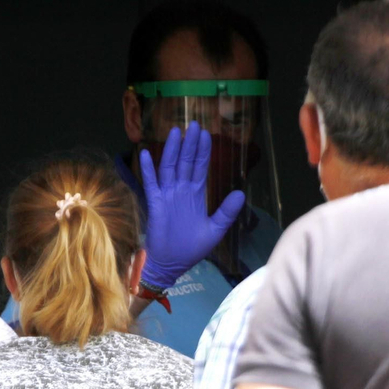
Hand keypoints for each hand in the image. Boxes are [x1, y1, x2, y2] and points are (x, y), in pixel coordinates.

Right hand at [138, 121, 246, 289]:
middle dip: (190, 144)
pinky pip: (151, 183)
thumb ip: (226, 212)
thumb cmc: (191, 249)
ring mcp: (167, 195)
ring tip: (176, 132)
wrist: (171, 264)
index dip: (203, 151)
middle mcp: (181, 191)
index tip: (206, 134)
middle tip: (194, 124)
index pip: (200, 167)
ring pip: (169, 167)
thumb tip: (241, 193)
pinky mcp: (155, 204)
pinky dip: (148, 169)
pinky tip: (147, 154)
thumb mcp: (215, 230)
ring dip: (172, 150)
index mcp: (195, 195)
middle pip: (186, 162)